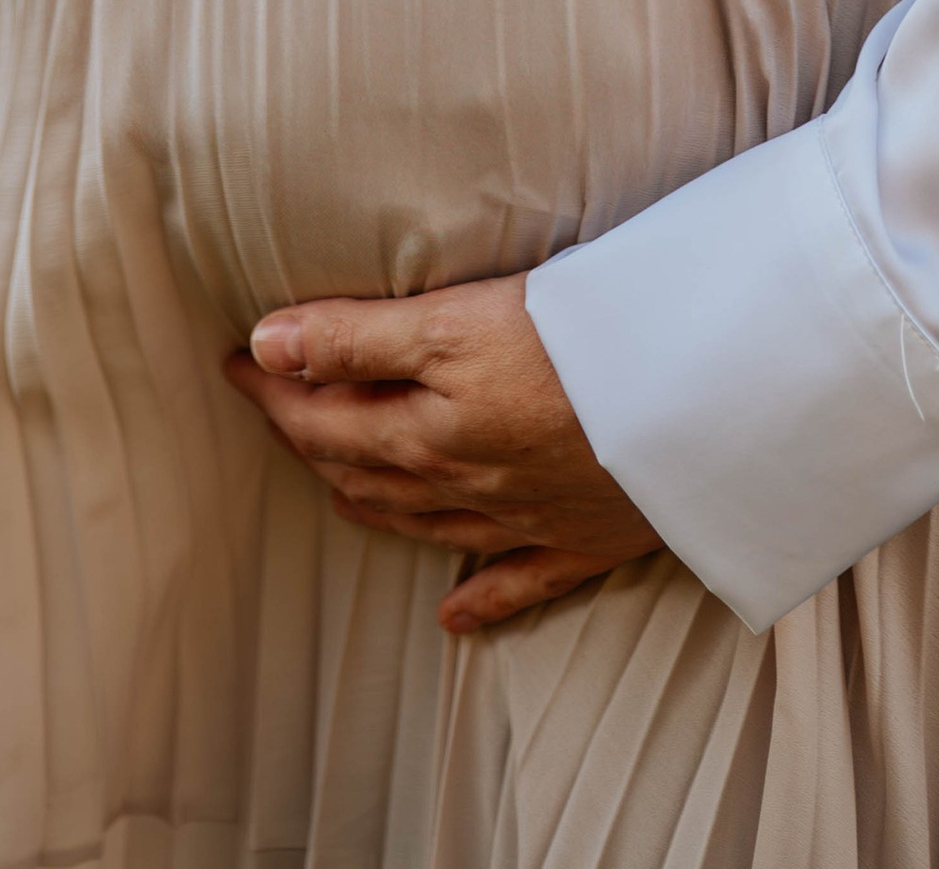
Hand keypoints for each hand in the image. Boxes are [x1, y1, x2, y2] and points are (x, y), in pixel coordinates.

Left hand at [225, 272, 661, 633]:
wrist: (700, 403)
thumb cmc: (580, 342)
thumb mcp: (457, 321)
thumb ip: (359, 337)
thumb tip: (265, 347)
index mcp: (428, 428)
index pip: (324, 414)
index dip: (274, 387)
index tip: (238, 360)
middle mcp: (465, 482)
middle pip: (367, 468)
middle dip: (309, 437)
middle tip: (274, 409)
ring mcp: (525, 519)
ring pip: (427, 524)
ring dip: (374, 505)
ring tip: (339, 490)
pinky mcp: (585, 538)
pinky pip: (518, 583)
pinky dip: (480, 600)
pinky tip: (452, 617)